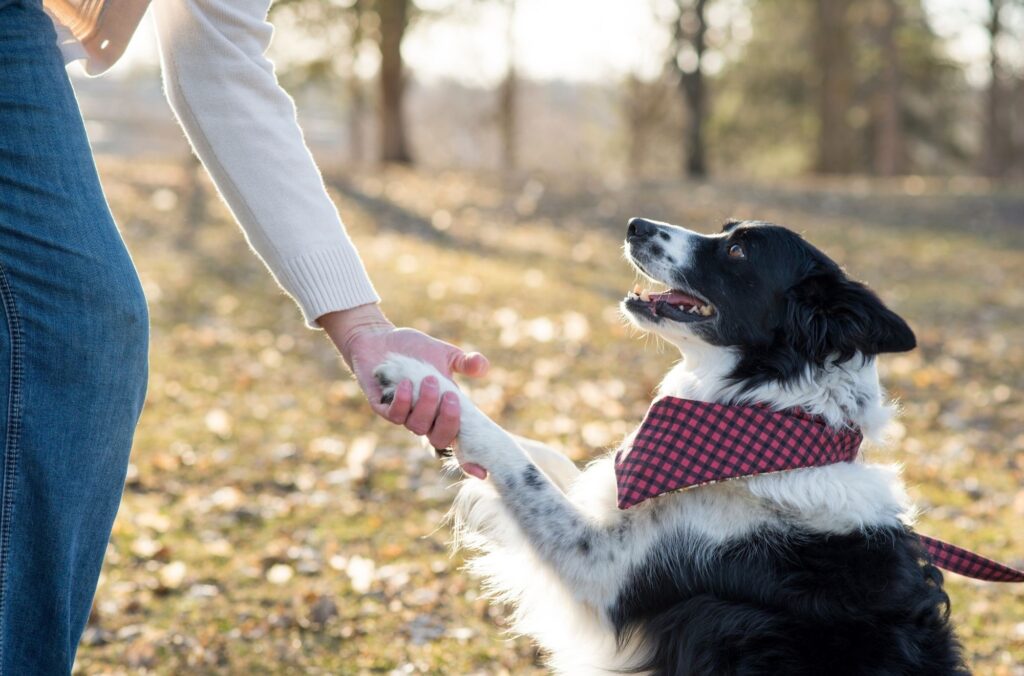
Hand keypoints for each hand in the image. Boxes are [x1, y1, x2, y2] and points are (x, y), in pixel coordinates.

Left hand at [320, 305, 488, 472]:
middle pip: (439, 440)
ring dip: (426, 405)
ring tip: (430, 380)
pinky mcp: (381, 408)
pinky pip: (394, 416)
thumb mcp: (444, 354)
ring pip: (417, 427)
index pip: (457, 439)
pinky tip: (406, 382)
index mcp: (443, 411)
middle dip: (448, 421)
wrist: (380, 339)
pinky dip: (403, 401)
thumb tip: (484, 367)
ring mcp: (403, 416)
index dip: (469, 460)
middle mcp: (424, 419)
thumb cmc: (414, 350)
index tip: (482, 472)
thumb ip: (465, 362)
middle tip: (450, 396)